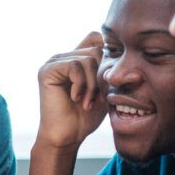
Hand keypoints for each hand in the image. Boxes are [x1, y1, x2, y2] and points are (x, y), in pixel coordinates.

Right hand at [35, 31, 108, 150]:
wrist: (66, 136)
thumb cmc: (85, 117)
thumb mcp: (104, 90)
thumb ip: (109, 70)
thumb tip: (125, 54)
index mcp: (75, 59)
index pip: (96, 38)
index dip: (107, 53)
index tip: (110, 79)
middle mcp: (63, 57)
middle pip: (96, 49)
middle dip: (102, 75)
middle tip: (98, 98)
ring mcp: (54, 62)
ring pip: (88, 59)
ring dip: (93, 84)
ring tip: (88, 102)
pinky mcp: (48, 70)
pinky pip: (75, 66)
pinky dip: (81, 84)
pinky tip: (76, 99)